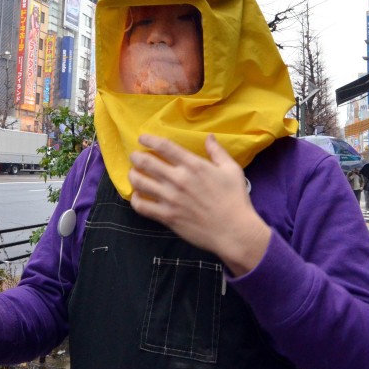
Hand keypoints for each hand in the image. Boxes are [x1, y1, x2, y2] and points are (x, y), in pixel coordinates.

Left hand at [128, 133, 269, 276]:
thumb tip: (208, 137)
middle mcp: (178, 179)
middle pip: (146, 162)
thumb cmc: (235, 199)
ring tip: (134, 174)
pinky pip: (142, 206)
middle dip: (136, 157)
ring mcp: (170, 199)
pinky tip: (138, 196)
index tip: (142, 138)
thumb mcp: (231, 170)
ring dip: (133, 175)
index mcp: (193, 165)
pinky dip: (135, 199)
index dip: (149, 140)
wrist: (234, 231)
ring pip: (139, 182)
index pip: (164, 147)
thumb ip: (217, 152)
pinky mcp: (166, 216)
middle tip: (135, 156)